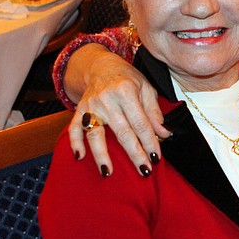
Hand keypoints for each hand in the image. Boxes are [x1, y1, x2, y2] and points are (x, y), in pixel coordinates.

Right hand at [69, 49, 169, 176]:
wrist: (100, 65)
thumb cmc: (127, 78)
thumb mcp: (146, 88)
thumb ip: (154, 112)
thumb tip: (164, 134)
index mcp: (126, 91)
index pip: (141, 122)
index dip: (149, 141)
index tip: (156, 157)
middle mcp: (107, 99)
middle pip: (122, 132)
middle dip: (134, 153)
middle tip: (144, 171)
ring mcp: (91, 105)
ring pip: (96, 134)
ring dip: (102, 154)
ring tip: (108, 172)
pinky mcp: (79, 110)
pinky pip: (75, 128)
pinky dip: (74, 142)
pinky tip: (80, 157)